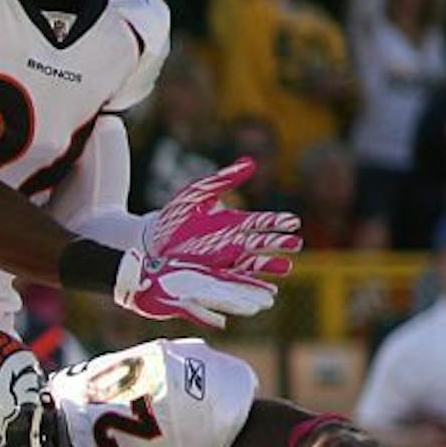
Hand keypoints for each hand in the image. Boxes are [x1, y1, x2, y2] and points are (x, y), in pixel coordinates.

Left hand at [143, 156, 301, 269]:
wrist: (149, 241)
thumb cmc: (174, 216)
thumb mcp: (198, 193)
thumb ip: (224, 179)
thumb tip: (251, 162)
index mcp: (233, 222)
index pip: (261, 221)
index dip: (277, 222)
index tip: (294, 221)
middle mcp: (232, 242)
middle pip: (260, 243)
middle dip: (278, 244)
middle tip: (297, 244)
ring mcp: (222, 260)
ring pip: (251, 263)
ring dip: (268, 266)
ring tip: (286, 267)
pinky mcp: (210, 274)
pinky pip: (233, 279)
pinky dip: (247, 282)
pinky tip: (259, 284)